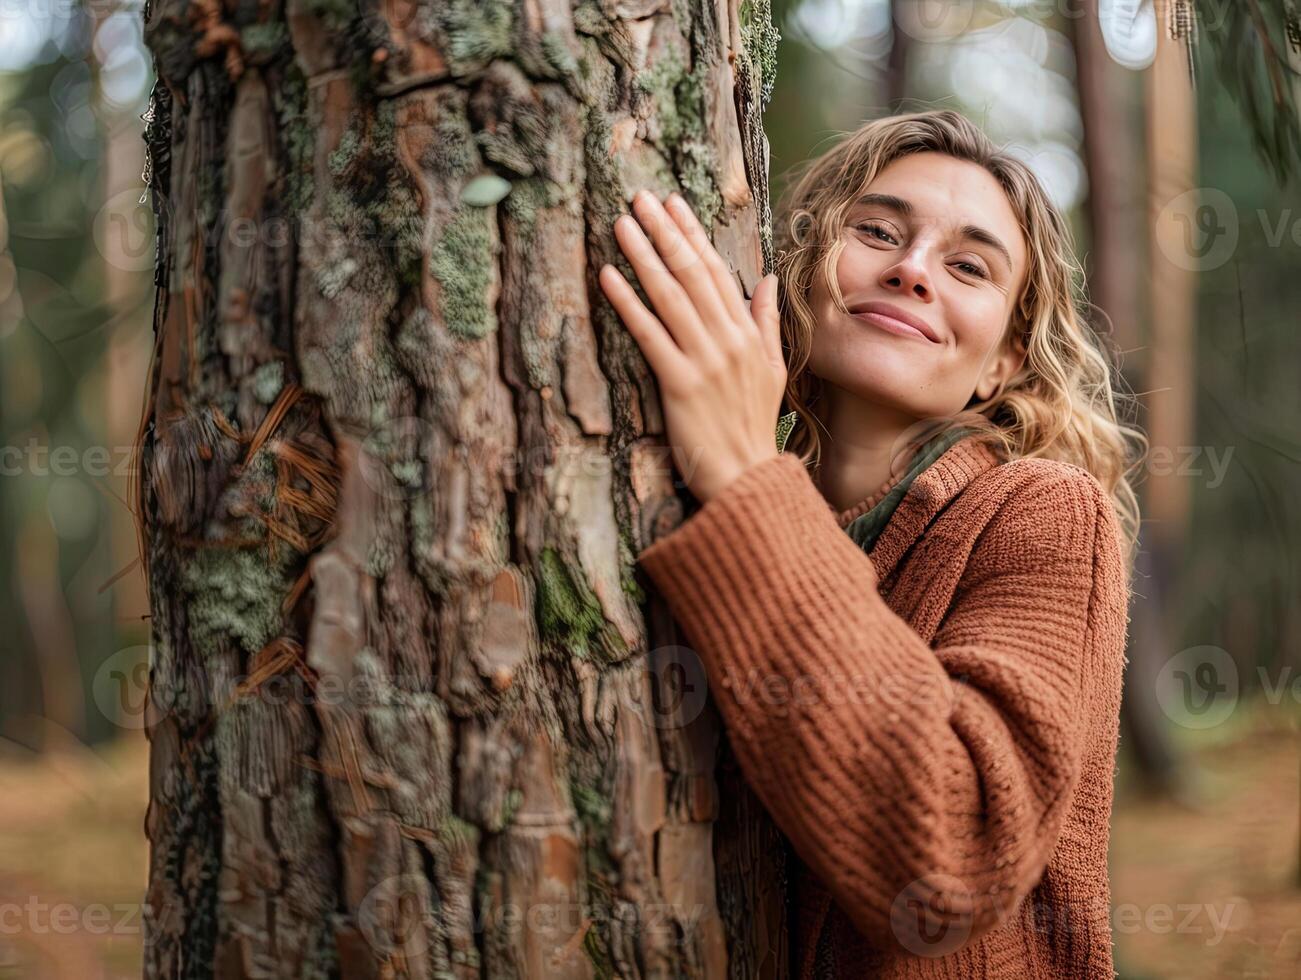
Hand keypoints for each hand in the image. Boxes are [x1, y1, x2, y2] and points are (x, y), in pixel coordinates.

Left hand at [599, 190, 786, 503]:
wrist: (748, 477)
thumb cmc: (753, 428)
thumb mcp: (772, 370)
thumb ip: (766, 322)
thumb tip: (767, 278)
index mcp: (747, 334)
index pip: (717, 272)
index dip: (693, 234)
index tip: (673, 203)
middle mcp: (727, 340)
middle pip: (692, 273)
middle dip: (665, 231)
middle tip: (640, 197)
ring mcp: (704, 360)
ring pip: (670, 296)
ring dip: (644, 255)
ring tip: (622, 223)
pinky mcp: (679, 384)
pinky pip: (649, 334)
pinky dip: (627, 303)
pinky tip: (607, 276)